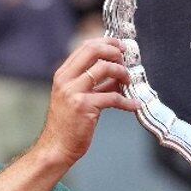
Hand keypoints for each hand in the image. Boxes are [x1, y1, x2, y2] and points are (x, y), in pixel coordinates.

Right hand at [31, 38, 137, 171]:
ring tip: (129, 82)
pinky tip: (134, 105)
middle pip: (93, 50)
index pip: (85, 47)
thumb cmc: (68, 124)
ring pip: (104, 69)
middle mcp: (65, 79)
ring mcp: (73, 92)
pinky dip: (127, 102)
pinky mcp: (84, 107)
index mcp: (62, 74)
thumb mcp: (76, 97)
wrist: (56, 147)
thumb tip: (117, 75)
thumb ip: (93, 84)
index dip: (106, 43)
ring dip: (122, 73)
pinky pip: (112, 97)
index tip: (120, 47)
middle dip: (114, 51)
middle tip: (126, 60)